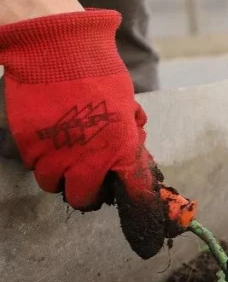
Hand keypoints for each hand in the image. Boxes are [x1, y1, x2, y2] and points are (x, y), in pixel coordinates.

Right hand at [0, 9, 191, 257]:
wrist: (56, 48)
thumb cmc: (99, 73)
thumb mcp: (127, 108)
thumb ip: (129, 140)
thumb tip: (134, 162)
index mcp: (122, 145)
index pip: (135, 192)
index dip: (140, 212)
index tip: (143, 233)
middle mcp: (89, 156)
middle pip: (85, 200)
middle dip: (90, 194)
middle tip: (92, 179)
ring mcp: (56, 151)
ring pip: (56, 187)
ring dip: (63, 178)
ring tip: (69, 156)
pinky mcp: (29, 143)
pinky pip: (36, 168)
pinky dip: (43, 163)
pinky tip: (52, 142)